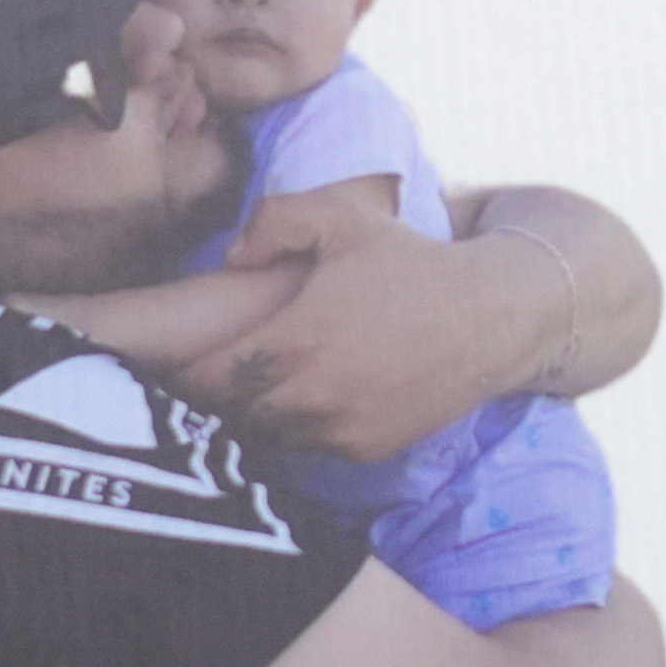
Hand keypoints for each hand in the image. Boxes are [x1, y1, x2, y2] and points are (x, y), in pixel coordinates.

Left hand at [206, 187, 536, 459]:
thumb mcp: (345, 217)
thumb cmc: (413, 262)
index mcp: (295, 341)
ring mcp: (341, 430)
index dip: (181, 374)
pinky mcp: (367, 449)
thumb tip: (231, 256)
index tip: (174, 360)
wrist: (492, 317)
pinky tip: (296, 400)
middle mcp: (313, 397)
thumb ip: (275, 221)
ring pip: (267, 437)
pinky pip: (309, 447)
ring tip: (244, 390)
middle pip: (229, 416)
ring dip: (251, 417)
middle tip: (202, 376)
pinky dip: (295, 429)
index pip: (206, 379)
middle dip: (211, 399)